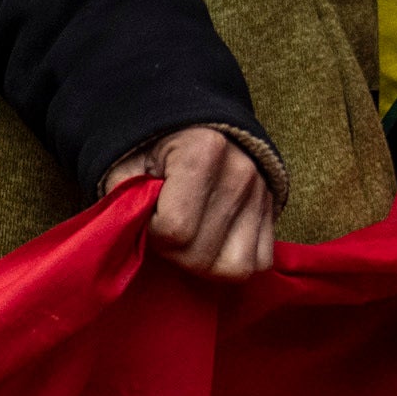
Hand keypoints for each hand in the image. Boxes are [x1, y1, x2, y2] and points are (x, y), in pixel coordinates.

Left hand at [106, 124, 281, 278]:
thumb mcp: (130, 160)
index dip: (153, 231)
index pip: (174, 230)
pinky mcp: (273, 211)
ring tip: (191, 240)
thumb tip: (125, 232)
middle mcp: (240, 174)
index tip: (151, 215)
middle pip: (202, 256)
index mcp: (202, 153)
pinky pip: (260, 264)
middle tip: (167, 231)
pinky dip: (234, 262)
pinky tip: (214, 243)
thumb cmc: (158, 146)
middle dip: (175, 254)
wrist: (200, 125)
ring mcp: (261, 195)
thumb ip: (123, 195)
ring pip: (235, 269)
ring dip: (206, 265)